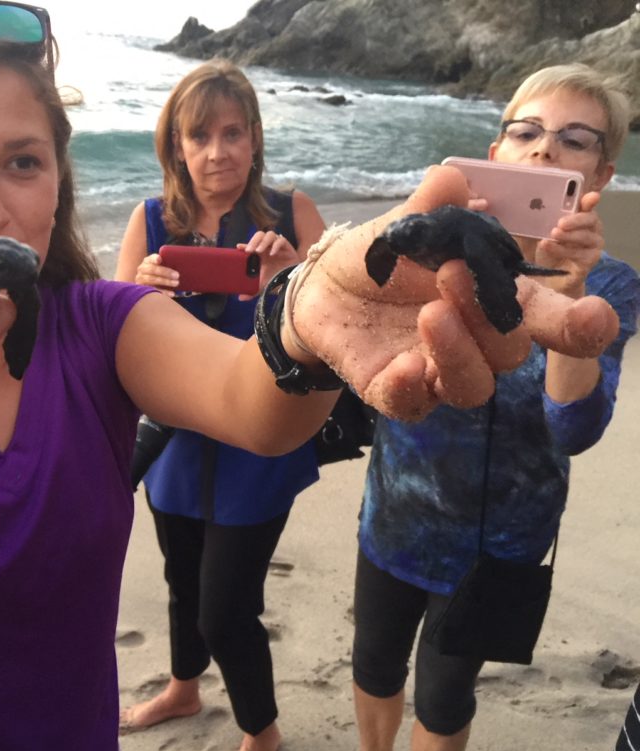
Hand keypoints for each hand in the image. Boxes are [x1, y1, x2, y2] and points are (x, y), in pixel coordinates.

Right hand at [133, 252, 178, 295]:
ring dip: (165, 281)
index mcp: (147, 261)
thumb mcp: (162, 268)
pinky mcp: (143, 290)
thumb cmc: (161, 274)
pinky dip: (164, 292)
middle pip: (152, 269)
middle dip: (165, 272)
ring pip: (152, 280)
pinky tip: (172, 293)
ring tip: (176, 283)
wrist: (151, 286)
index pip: (150, 258)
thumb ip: (168, 264)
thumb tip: (183, 263)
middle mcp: (142, 269)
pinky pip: (153, 291)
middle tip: (177, 275)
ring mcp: (141, 280)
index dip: (154, 258)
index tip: (160, 259)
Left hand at [239, 230, 299, 299]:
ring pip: (270, 234)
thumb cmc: (277, 279)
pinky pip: (281, 240)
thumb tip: (240, 298)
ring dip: (263, 241)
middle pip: (260, 235)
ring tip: (259, 251)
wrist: (292, 280)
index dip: (245, 244)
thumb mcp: (262, 285)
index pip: (251, 245)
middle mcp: (268, 247)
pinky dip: (276, 245)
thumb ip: (252, 291)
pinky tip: (272, 253)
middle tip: (249, 251)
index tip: (239, 247)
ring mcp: (277, 246)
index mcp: (260, 254)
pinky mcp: (287, 247)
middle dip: (253, 241)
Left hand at [287, 165, 619, 420]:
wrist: (321, 289)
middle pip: (510, 351)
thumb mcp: (401, 227)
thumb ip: (430, 207)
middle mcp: (475, 342)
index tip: (594, 318)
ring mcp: (435, 371)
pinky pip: (413, 406)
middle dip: (490, 315)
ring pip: (472, 386)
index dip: (579, 324)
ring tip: (431, 313)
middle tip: (451, 272)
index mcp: (493, 299)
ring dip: (459, 351)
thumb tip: (454, 180)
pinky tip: (403, 366)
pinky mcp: (394, 391)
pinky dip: (411, 389)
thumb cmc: (380, 258)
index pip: (550, 319)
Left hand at [533, 191, 603, 297]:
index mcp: (580, 217)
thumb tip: (524, 208)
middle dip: (575, 220)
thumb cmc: (546, 250)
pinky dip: (563, 250)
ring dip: (568, 235)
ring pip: (586, 237)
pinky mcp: (589, 261)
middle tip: (560, 223)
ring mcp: (593, 246)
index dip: (590, 200)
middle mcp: (592, 229)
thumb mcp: (538, 233)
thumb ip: (537, 220)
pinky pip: (580, 255)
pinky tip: (549, 246)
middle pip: (590, 219)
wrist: (547, 278)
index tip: (591, 196)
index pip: (588, 205)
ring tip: (552, 234)